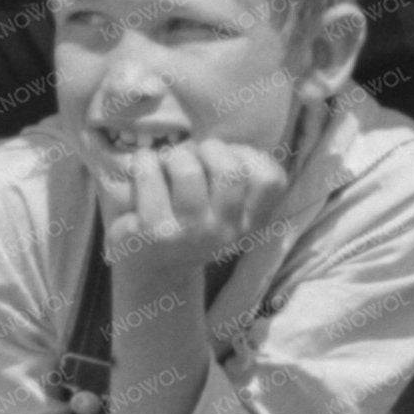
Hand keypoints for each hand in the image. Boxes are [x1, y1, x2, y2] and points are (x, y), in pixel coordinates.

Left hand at [93, 136, 290, 267]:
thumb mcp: (226, 207)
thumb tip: (225, 143)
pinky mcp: (155, 232)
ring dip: (173, 156)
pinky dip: (144, 162)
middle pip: (230, 169)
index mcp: (249, 222)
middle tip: (195, 158)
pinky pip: (150, 174)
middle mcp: (225, 232)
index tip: (227, 160)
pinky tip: (143, 170)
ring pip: (187, 169)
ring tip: (166, 165)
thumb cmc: (192, 222)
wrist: (154, 269)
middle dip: (209, 150)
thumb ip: (237, 175)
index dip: (248, 155)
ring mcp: (190, 234)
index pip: (270, 179)